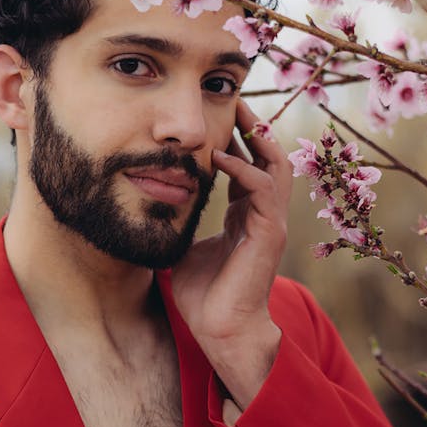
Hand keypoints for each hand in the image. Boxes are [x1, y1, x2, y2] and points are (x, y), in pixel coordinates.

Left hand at [170, 98, 292, 408]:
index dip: (236, 136)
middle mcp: (263, 213)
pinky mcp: (269, 234)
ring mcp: (270, 222)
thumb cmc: (203, 294)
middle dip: (252, 124)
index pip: (248, 163)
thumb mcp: (186, 246)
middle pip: (268, 154)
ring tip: (237, 111)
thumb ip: (179, 222)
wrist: (220, 330)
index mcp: (246, 215)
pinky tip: (221, 156)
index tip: (217, 110)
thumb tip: (150, 204)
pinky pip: (265, 189)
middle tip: (233, 96)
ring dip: (256, 136)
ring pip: (276, 164)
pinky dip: (245, 168)